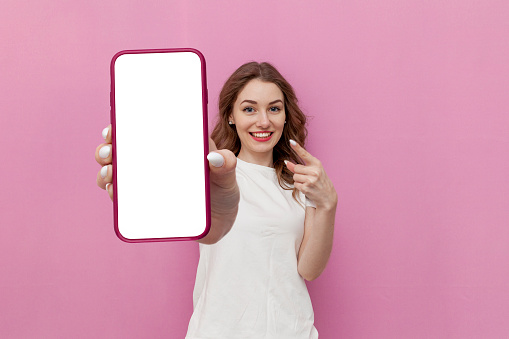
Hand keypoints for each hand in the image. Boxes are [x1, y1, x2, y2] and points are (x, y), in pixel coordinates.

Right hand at [95, 125, 238, 242]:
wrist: (221, 222)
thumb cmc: (223, 192)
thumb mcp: (228, 176)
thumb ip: (226, 165)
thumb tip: (217, 157)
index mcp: (174, 146)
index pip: (145, 129)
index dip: (125, 124)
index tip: (115, 126)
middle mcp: (156, 161)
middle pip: (124, 148)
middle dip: (109, 146)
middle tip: (109, 150)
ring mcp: (148, 181)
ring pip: (118, 171)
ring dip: (106, 169)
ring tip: (110, 172)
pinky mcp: (145, 202)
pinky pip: (123, 196)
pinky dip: (114, 192)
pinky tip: (113, 191)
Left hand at [285, 140, 337, 209]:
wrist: (327, 196)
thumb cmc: (319, 181)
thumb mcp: (313, 171)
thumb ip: (300, 166)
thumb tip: (286, 162)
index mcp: (317, 164)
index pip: (305, 154)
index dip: (297, 148)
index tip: (291, 141)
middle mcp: (314, 171)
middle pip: (296, 168)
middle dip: (298, 173)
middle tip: (307, 177)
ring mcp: (310, 180)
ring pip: (294, 176)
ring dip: (298, 180)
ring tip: (308, 183)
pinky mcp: (306, 188)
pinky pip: (295, 184)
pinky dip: (299, 186)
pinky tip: (307, 188)